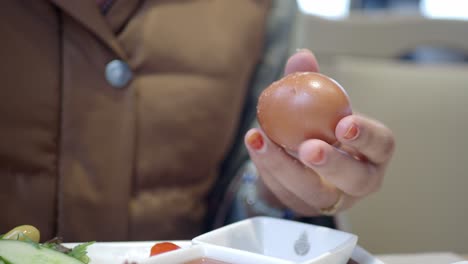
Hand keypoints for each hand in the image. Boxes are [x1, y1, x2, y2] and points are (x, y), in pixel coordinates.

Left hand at [244, 49, 394, 215]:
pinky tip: (255, 143)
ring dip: (286, 168)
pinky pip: (286, 193)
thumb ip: (311, 82)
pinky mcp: (304, 207)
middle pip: (356, 179)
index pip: (381, 145)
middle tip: (309, 147)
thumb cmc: (320, 129)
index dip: (366, 136)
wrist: (302, 162)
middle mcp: (360, 181)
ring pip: (315, 194)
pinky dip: (267, 168)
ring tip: (262, 141)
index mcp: (373, 153)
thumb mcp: (319, 105)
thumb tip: (302, 56)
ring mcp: (333, 199)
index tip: (344, 123)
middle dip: (333, 163)